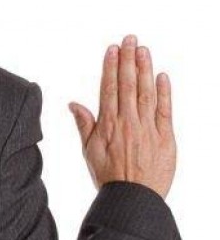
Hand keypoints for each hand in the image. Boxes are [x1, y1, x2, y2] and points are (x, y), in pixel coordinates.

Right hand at [69, 35, 176, 198]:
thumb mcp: (89, 152)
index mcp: (107, 126)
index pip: (108, 90)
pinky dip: (163, 92)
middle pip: (127, 85)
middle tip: (130, 40)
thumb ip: (84, 125)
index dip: (110, 68)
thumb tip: (74, 104)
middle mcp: (127, 123)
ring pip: (145, 92)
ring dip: (144, 69)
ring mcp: (147, 128)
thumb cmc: (109, 178)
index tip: (112, 50)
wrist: (131, 198)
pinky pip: (164, 109)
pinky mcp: (165, 137)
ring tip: (143, 50)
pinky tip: (161, 76)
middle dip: (128, 60)